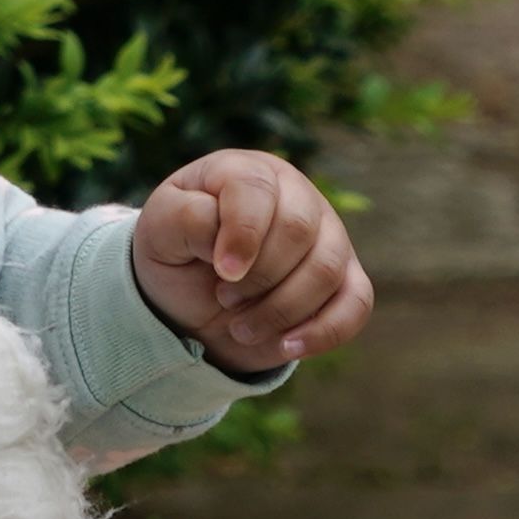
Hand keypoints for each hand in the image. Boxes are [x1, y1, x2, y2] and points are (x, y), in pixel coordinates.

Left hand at [130, 150, 370, 380]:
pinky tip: (286, 347)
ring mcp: (328, 236)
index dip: (243, 233)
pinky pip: (356, 304)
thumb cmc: (178, 252)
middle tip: (223, 297)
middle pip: (299, 229)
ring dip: (280, 310)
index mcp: (249, 172)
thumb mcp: (161, 230)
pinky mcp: (345, 280)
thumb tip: (228, 240)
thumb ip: (187, 219)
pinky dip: (324, 331)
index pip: (257, 188)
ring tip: (240, 326)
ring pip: (326, 270)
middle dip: (258, 276)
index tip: (222, 273)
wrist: (191, 299)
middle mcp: (297, 195)